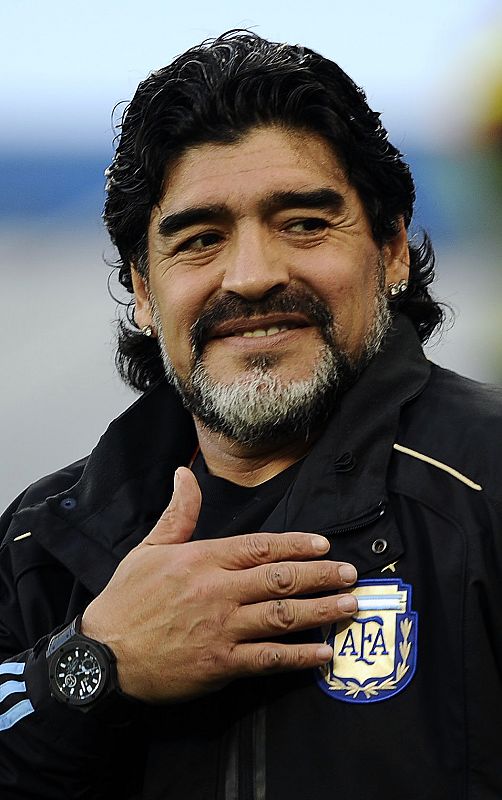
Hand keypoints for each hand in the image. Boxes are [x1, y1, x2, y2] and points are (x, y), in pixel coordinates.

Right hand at [81, 467, 357, 702]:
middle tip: (351, 573)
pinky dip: (299, 656)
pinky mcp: (221, 664)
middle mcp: (218, 590)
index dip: (296, 545)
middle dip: (321, 575)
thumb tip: (185, 473)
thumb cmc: (127, 600)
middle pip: (280, 578)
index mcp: (202, 559)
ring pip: (282, 615)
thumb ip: (178, 513)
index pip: (260, 546)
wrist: (104, 655)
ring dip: (321, 610)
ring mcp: (222, 628)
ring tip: (350, 605)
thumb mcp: (149, 548)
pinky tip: (324, 652)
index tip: (323, 545)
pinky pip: (268, 659)